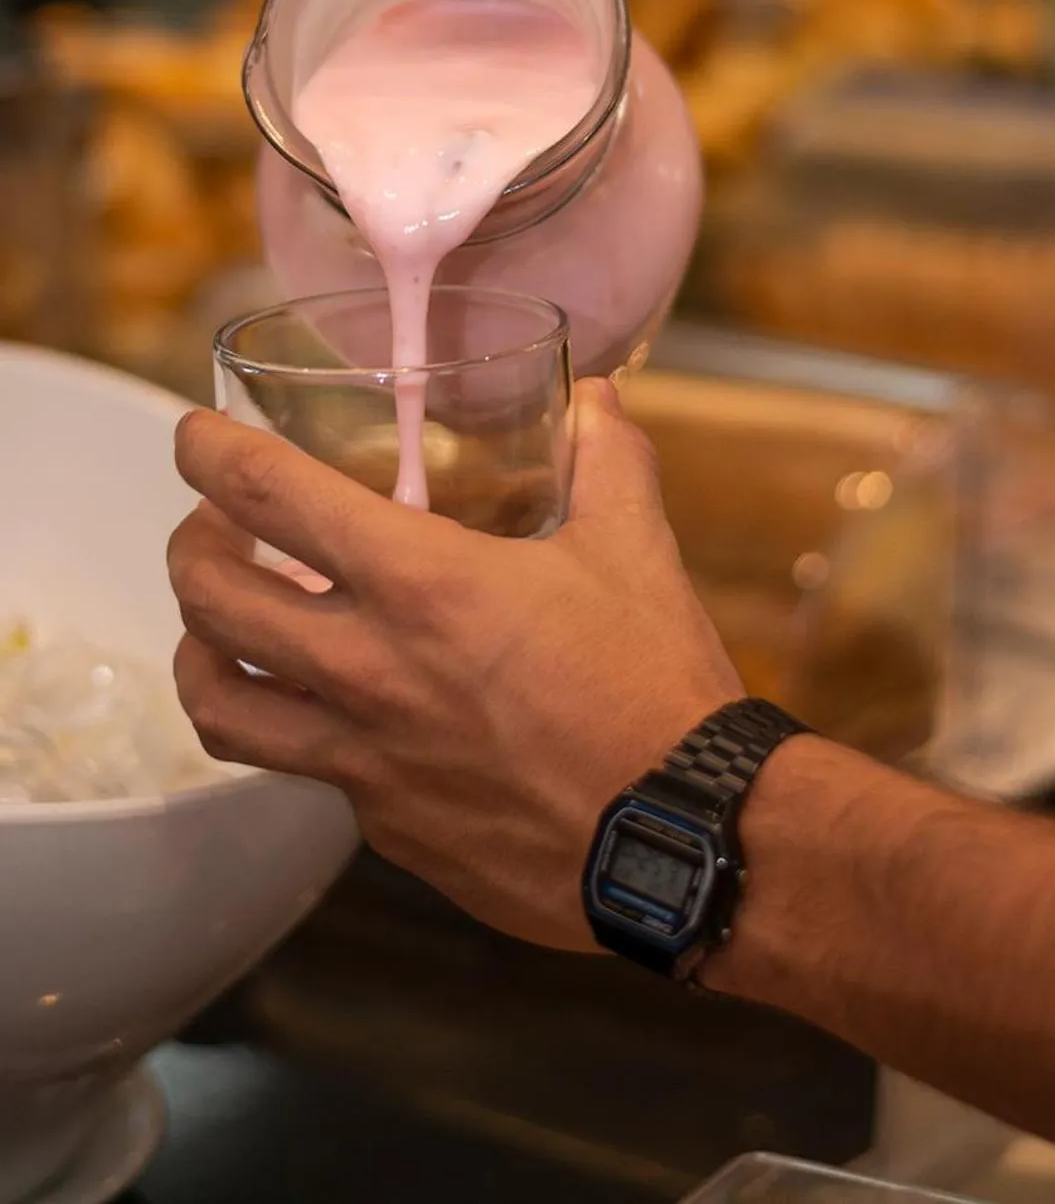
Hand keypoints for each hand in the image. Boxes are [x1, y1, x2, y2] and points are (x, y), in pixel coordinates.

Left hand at [168, 380, 740, 950]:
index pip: (270, 496)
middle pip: (210, 601)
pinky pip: (309, 771)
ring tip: (221, 627)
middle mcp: (369, 670)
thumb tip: (596, 399)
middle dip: (190, 545)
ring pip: (220, 706)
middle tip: (214, 524)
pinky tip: (342, 710)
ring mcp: (366, 758)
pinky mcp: (386, 826)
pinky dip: (301, 728)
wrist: (682, 838)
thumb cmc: (655, 686)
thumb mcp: (635, 548)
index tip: (197, 435)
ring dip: (201, 651)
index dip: (211, 451)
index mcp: (421, 584)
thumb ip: (606, 459)